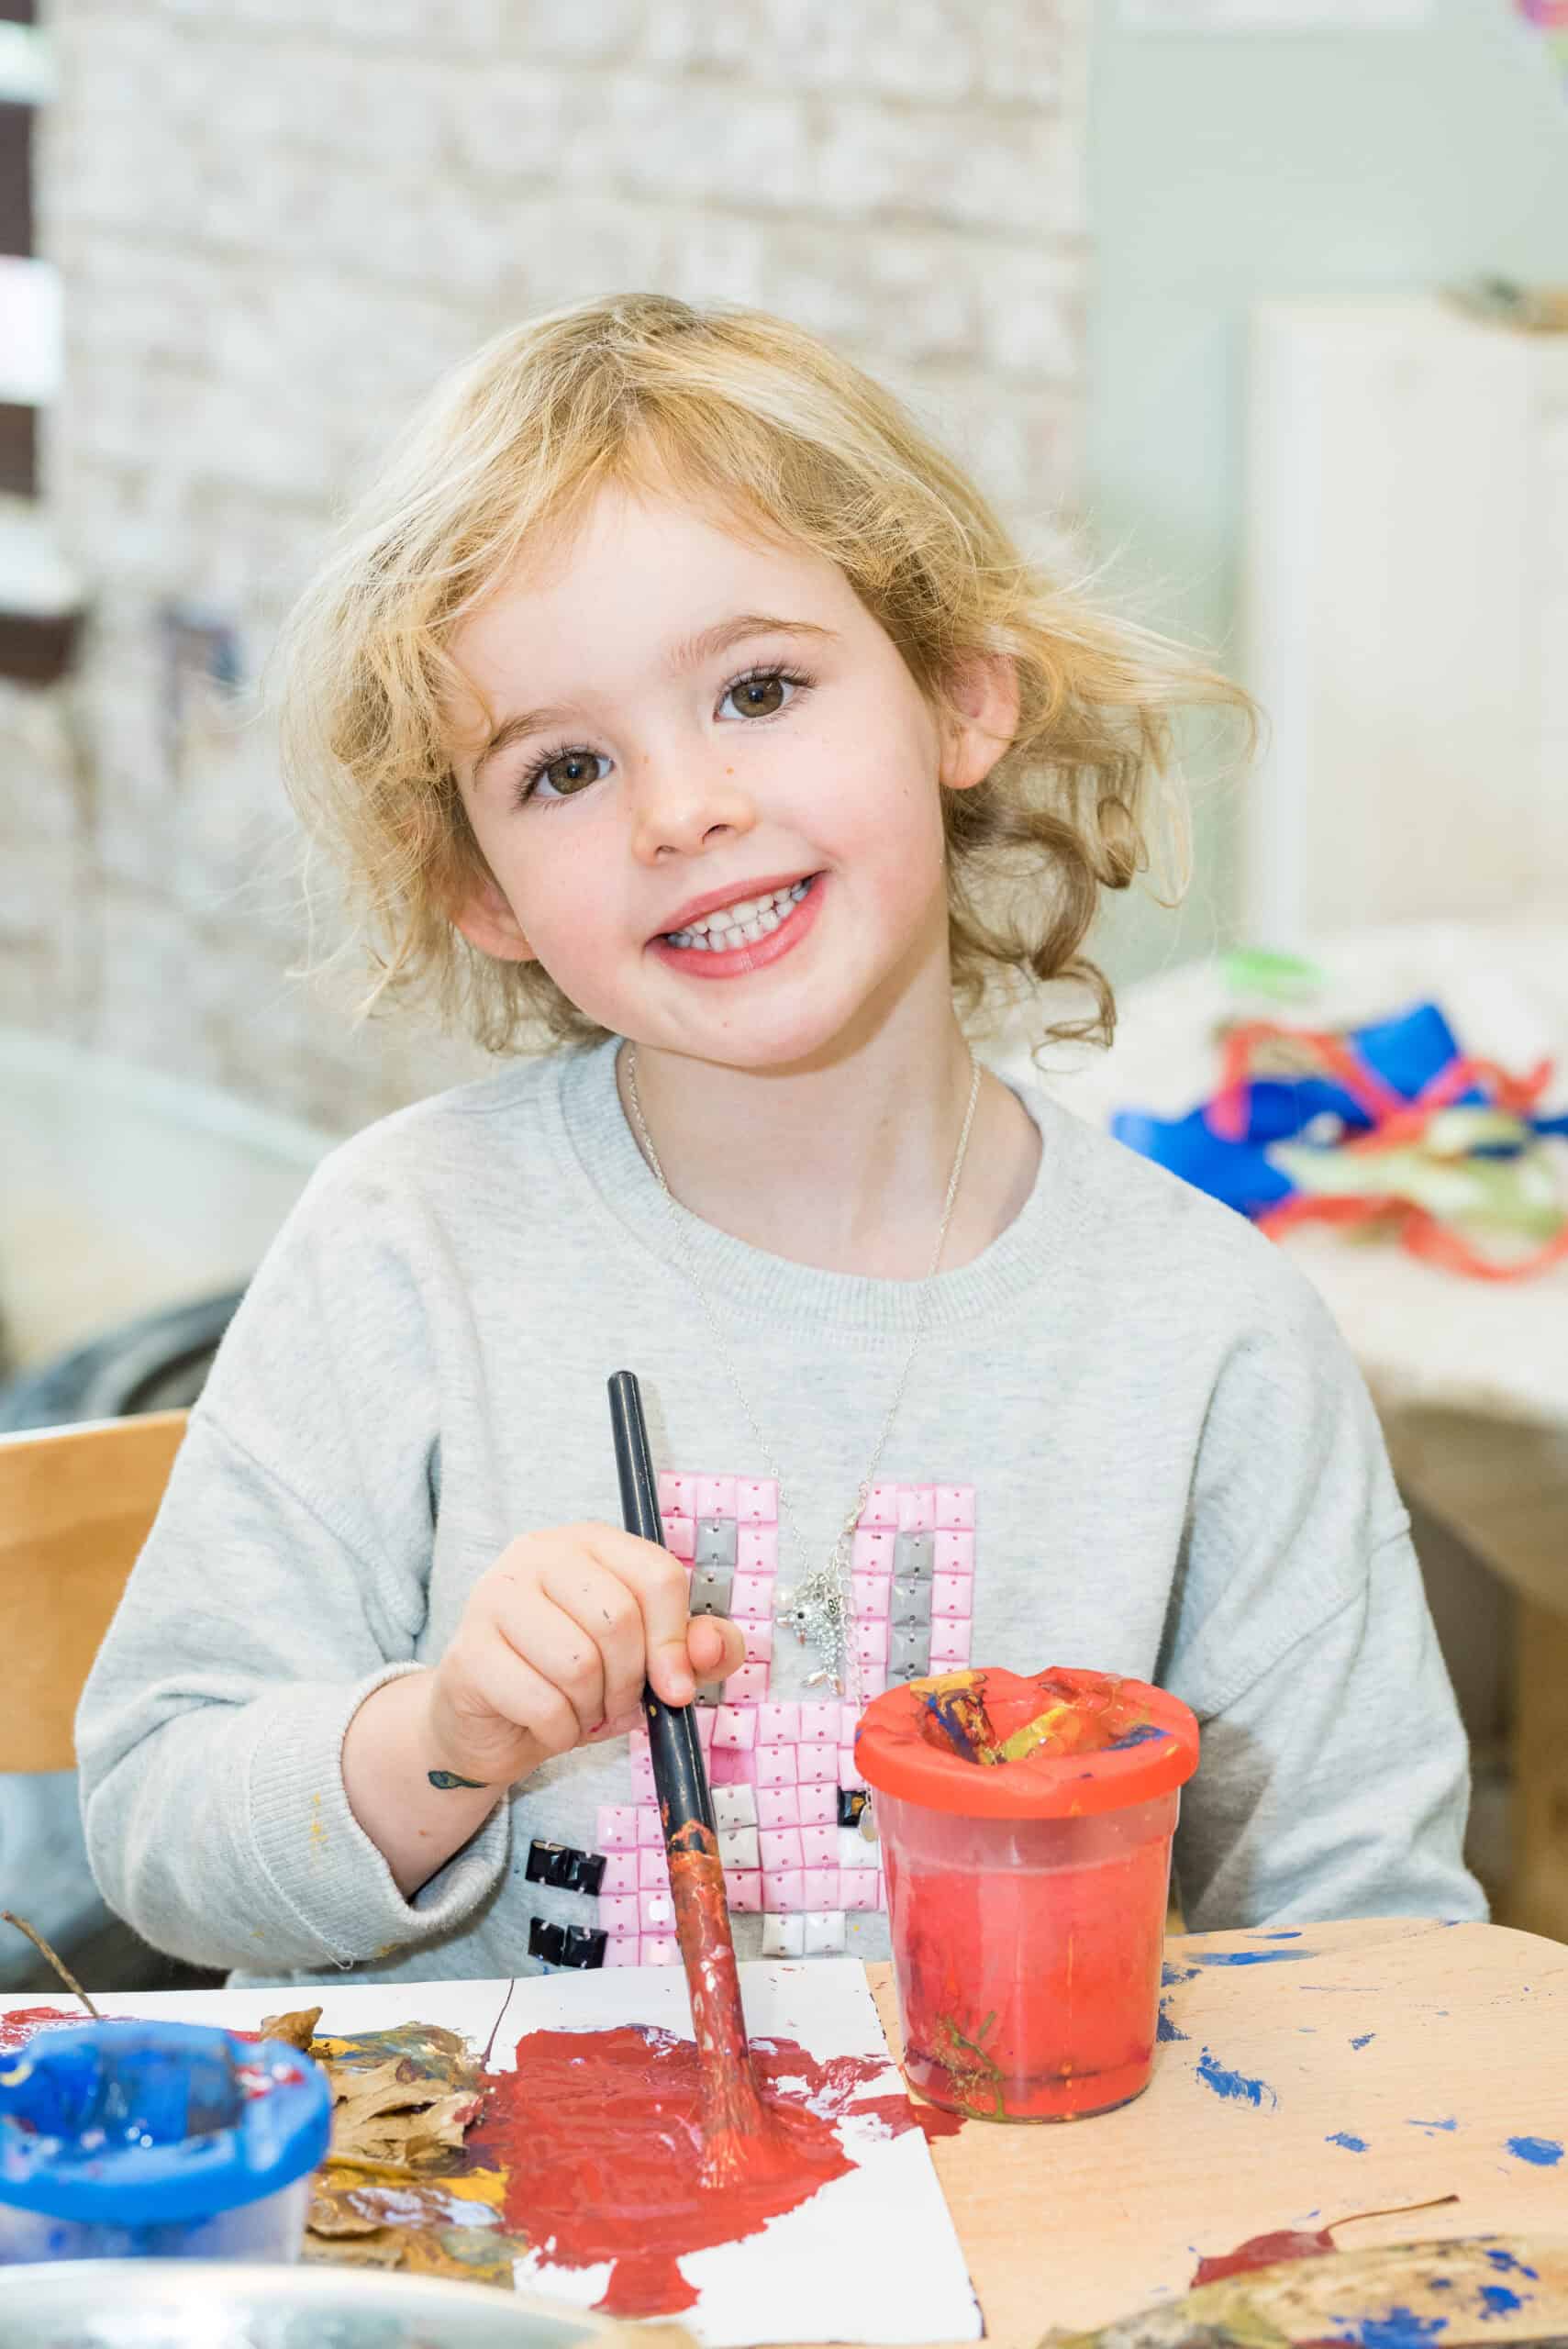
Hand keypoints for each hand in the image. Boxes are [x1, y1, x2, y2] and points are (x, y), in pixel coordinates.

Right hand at [424, 1523, 745, 1788]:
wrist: (492, 1725)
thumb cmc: (576, 1681)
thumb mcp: (649, 1664)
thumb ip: (699, 1649)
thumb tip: (711, 1649)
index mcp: (591, 1542)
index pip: (657, 1575)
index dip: (676, 1641)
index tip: (675, 1686)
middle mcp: (539, 1554)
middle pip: (618, 1618)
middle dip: (629, 1681)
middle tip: (616, 1702)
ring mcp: (494, 1597)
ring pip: (577, 1662)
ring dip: (591, 1707)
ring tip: (580, 1709)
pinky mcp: (468, 1652)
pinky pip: (540, 1701)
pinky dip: (559, 1730)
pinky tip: (549, 1724)